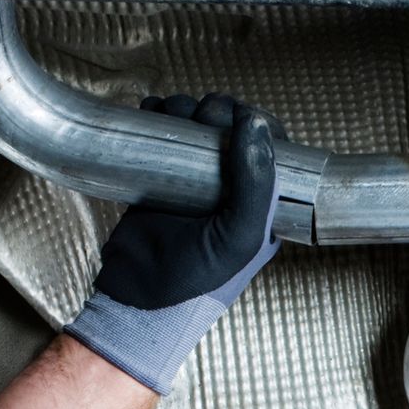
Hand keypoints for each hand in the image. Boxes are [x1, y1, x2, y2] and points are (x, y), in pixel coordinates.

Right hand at [64, 93, 281, 393]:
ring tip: (170, 117)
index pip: (272, 146)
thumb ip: (256, 185)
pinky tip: (150, 115)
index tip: (236, 118)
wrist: (136, 299)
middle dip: (215, 111)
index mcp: (262, 203)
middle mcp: (231, 187)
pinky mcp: (159, 176)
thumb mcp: (239, 238)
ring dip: (184, 109)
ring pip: (196, 124)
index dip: (257, 123)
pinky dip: (156, 116)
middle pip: (231, 126)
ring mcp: (194, 179)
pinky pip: (163, 134)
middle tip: (198, 120)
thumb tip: (255, 124)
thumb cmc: (195, 281)